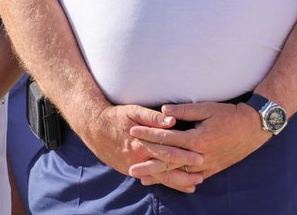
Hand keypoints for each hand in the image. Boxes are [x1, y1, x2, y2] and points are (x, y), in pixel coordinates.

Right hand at [78, 104, 203, 193]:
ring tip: (194, 184)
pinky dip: (164, 182)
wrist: (94, 128)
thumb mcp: (133, 111)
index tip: (200, 156)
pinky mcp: (130, 170)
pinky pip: (150, 179)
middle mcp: (139, 158)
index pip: (168, 151)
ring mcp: (134, 166)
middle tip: (202, 174)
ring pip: (159, 178)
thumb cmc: (116, 117)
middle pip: (166, 168)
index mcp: (142, 143)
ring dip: (177, 182)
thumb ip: (153, 117)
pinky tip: (175, 185)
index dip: (184, 154)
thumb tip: (172, 120)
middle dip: (185, 172)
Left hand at [128, 102, 267, 187]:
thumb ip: (184, 110)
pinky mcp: (213, 169)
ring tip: (143, 179)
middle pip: (169, 160)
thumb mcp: (207, 108)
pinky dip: (178, 181)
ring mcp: (207, 165)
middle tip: (131, 167)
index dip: (149, 135)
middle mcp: (200, 155)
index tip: (133, 132)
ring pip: (179, 173)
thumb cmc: (229, 114)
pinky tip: (168, 182)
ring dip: (160, 176)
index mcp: (198, 138)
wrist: (253, 128)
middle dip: (149, 163)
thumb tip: (163, 110)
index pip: (167, 138)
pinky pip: (192, 178)